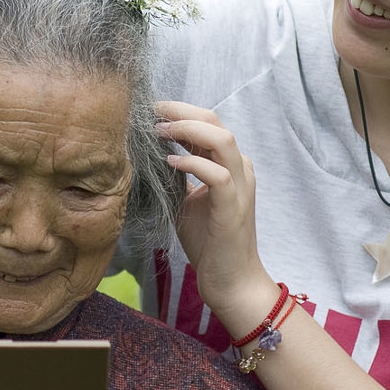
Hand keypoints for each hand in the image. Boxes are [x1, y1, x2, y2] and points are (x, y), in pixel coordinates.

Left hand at [155, 101, 275, 326]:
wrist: (230, 279)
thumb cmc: (208, 242)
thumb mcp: (187, 200)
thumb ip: (177, 176)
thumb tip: (150, 154)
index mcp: (230, 165)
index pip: (208, 123)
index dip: (180, 111)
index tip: (151, 109)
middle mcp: (240, 169)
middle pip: (215, 121)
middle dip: (181, 111)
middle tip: (151, 111)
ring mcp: (239, 187)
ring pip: (222, 140)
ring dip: (188, 130)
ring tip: (160, 131)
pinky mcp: (233, 207)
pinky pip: (217, 174)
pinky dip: (192, 163)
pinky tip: (170, 163)